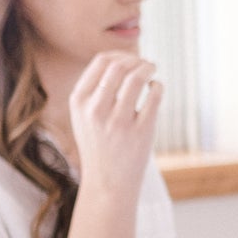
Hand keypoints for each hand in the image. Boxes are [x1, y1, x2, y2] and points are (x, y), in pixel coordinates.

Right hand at [67, 53, 162, 201]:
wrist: (108, 182)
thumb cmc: (99, 144)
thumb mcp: (84, 116)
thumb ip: (95, 89)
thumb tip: (123, 59)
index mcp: (79, 102)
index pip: (101, 61)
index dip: (121, 55)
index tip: (130, 60)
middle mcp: (96, 110)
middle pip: (119, 65)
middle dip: (137, 60)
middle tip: (146, 64)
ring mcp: (118, 121)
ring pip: (137, 78)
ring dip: (149, 68)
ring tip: (152, 71)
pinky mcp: (141, 131)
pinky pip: (154, 95)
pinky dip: (158, 86)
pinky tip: (155, 89)